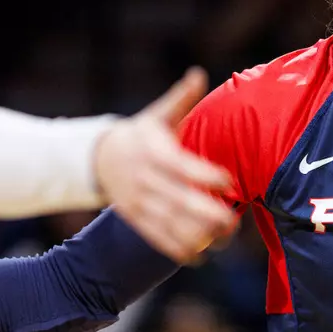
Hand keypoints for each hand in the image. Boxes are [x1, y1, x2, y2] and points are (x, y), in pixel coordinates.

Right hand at [94, 68, 236, 262]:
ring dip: (196, 236)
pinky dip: (177, 250)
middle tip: (233, 221)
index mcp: (155, 153)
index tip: (229, 181)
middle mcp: (147, 180)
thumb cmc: (140, 134)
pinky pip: (157, 238)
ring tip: (223, 240)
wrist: (99, 157)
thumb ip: (181, 98)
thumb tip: (198, 73)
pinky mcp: (137, 219)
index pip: (183, 166)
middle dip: (206, 214)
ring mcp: (140, 202)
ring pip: (170, 223)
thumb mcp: (157, 114)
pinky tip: (199, 257)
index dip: (206, 175)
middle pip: (179, 200)